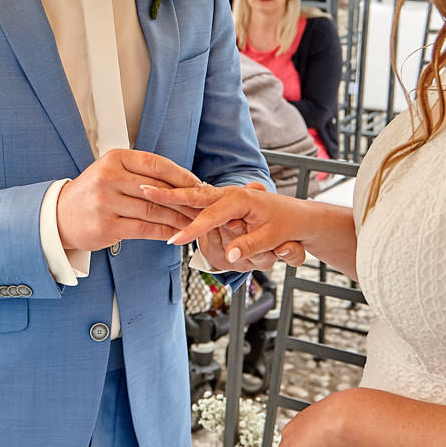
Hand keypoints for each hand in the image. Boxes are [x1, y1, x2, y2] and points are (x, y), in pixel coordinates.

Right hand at [56, 149, 201, 252]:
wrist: (60, 216)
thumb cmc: (93, 194)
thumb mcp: (112, 173)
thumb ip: (141, 174)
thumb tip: (182, 182)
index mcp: (115, 159)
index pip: (156, 164)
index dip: (181, 176)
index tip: (199, 185)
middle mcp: (109, 177)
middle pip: (158, 188)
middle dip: (185, 200)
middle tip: (203, 207)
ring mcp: (106, 202)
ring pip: (154, 210)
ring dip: (178, 218)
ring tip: (194, 223)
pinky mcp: (106, 226)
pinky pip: (145, 229)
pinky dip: (164, 232)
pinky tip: (176, 234)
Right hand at [147, 184, 307, 268]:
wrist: (299, 217)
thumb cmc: (288, 225)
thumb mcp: (273, 238)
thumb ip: (250, 246)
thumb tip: (230, 256)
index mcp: (243, 199)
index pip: (212, 216)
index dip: (192, 229)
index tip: (175, 240)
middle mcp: (232, 194)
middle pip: (196, 195)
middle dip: (170, 194)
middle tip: (146, 190)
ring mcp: (227, 197)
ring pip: (196, 196)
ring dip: (172, 194)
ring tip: (147, 189)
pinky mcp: (225, 202)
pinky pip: (201, 201)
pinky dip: (183, 199)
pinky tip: (165, 197)